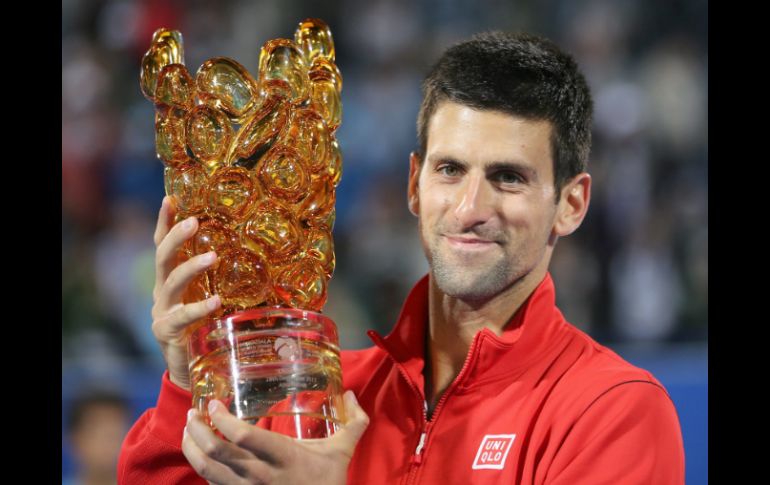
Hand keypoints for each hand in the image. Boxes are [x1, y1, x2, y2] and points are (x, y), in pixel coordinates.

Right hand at [151, 196, 220, 389]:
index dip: (165, 222)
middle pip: (163, 256)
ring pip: (172, 282)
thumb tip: (266, 256)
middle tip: (195, 221)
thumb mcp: (213, 297)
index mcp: (172, 278)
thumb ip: (226, 280)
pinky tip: (215, 301)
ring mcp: (162, 310)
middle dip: (177, 236)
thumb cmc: (208, 328)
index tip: (171, 198)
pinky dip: (198, 308)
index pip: (164, 244)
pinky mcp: (166, 331)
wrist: (189, 370)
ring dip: (192, 267)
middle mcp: (164, 291)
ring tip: (213, 257)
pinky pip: (181, 316)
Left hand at [183, 391, 369, 484]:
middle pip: (216, 452)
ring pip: (206, 470)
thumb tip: (353, 396)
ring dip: (191, 447)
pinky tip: (201, 454)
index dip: (221, 418)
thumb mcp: (341, 453)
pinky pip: (212, 484)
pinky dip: (201, 466)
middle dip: (197, 429)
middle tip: (193, 413)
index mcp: (283, 457)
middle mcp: (259, 475)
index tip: (214, 404)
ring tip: (189, 430)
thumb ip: (353, 423)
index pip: (242, 436)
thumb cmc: (327, 483)